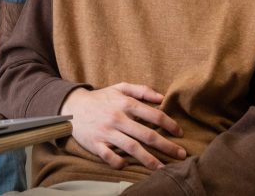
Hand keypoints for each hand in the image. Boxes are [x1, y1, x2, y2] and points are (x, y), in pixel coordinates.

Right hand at [60, 82, 185, 169]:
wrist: (73, 107)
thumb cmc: (101, 98)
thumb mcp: (120, 88)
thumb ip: (142, 90)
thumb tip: (162, 97)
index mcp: (125, 103)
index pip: (153, 114)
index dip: (169, 124)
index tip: (180, 133)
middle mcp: (118, 118)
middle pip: (146, 134)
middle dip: (166, 145)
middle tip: (181, 154)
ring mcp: (106, 132)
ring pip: (131, 148)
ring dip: (149, 159)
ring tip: (162, 167)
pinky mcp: (95, 144)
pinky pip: (109, 157)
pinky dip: (119, 162)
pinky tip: (129, 166)